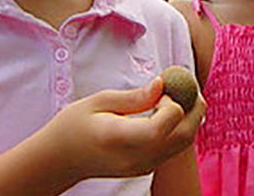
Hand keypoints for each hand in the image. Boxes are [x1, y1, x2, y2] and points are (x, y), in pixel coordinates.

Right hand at [43, 77, 205, 180]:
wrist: (60, 160)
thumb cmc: (73, 125)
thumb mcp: (98, 101)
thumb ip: (134, 97)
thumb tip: (162, 83)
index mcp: (118, 138)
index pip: (161, 127)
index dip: (170, 104)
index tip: (160, 89)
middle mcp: (135, 158)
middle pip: (183, 135)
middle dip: (193, 106)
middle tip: (185, 83)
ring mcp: (143, 167)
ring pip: (184, 143)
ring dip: (191, 116)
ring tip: (175, 95)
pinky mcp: (147, 168)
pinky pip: (175, 148)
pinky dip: (181, 127)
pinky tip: (166, 111)